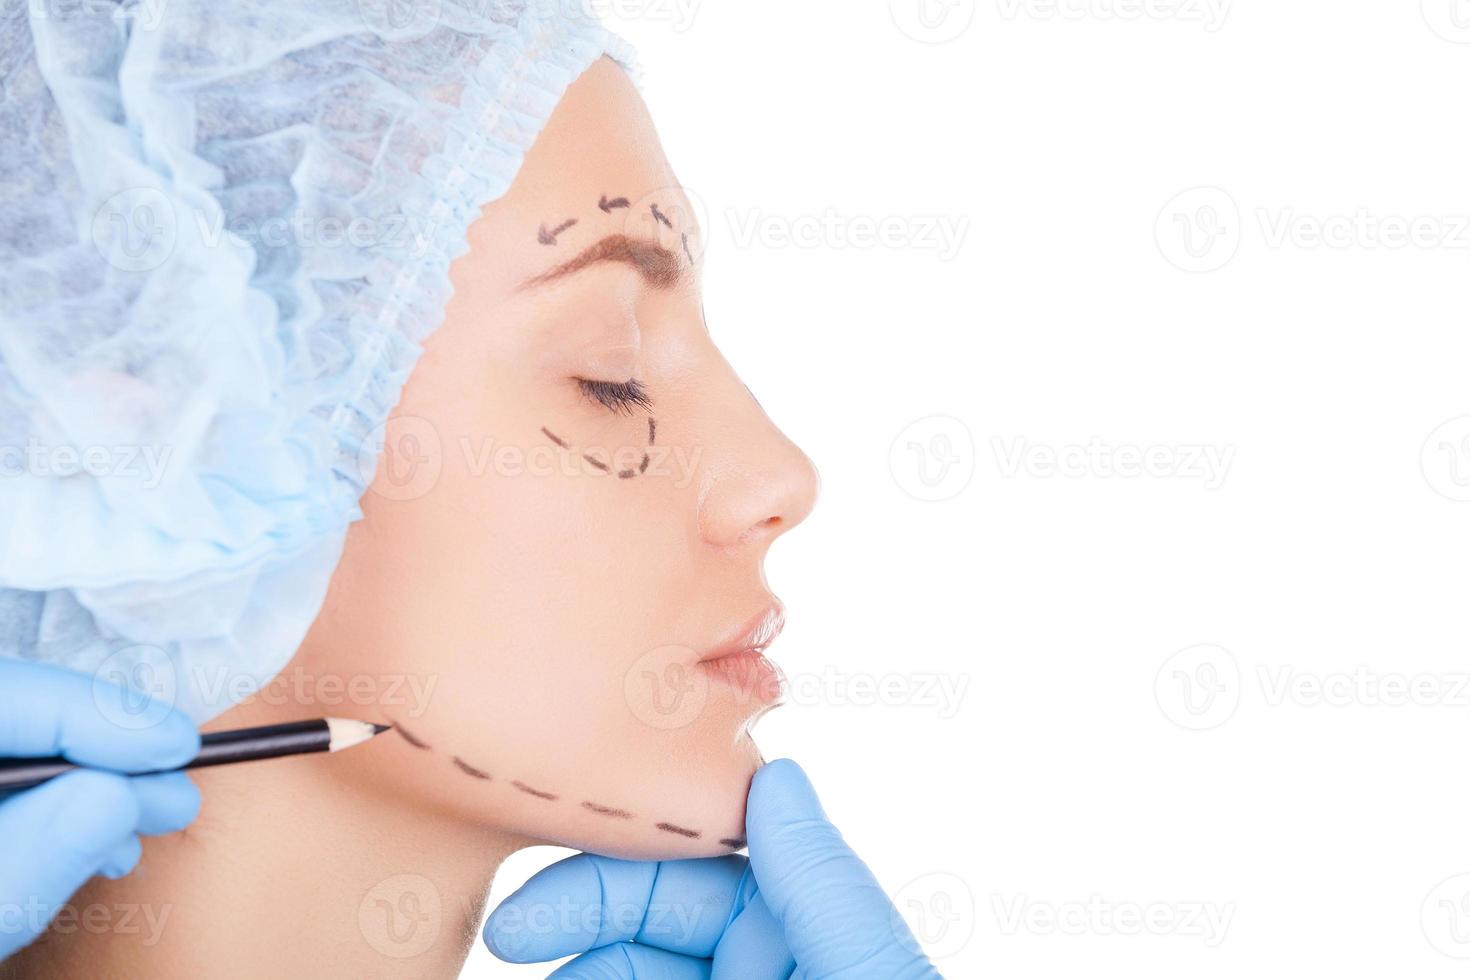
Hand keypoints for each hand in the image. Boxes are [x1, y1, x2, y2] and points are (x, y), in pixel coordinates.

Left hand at [0, 661, 201, 960]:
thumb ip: (41, 851)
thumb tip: (122, 792)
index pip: (17, 696)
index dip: (107, 717)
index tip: (180, 749)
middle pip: (26, 711)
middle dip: (110, 755)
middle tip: (177, 797)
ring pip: (25, 741)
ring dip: (92, 782)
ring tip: (143, 828)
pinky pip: (16, 769)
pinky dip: (57, 801)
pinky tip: (94, 839)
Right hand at [484, 758, 941, 977]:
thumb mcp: (866, 975)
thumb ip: (821, 889)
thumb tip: (774, 774)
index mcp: (808, 933)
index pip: (691, 872)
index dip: (611, 867)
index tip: (535, 888)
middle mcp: (762, 965)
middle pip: (641, 926)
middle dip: (572, 919)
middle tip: (505, 934)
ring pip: (620, 975)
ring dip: (568, 972)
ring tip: (525, 974)